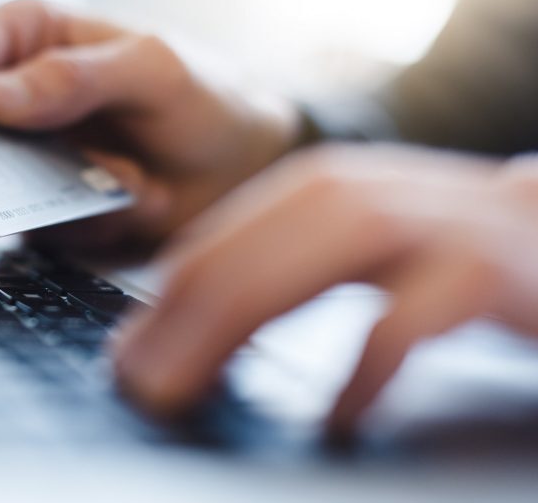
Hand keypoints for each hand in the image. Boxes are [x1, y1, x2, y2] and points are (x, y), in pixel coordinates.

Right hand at [0, 0, 297, 249]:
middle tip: (65, 167)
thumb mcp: (151, 70)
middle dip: (6, 164)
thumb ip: (72, 78)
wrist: (244, 162)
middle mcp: (14, 101)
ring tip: (130, 178)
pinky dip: (92, 222)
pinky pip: (41, 231)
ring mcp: (28, 161)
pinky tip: (138, 197)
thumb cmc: (203, 93)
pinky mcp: (47, 211)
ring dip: (68, 196)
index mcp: (24, 39)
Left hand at [112, 145, 537, 433]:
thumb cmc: (439, 256)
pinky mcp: (483, 265)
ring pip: (308, 269)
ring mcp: (422, 222)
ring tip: (190, 388)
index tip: (125, 360)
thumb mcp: (343, 255)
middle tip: (141, 386)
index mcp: (313, 191)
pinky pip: (412, 315)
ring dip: (234, 330)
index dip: (159, 307)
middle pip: (244, 255)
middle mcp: (358, 192)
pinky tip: (336, 417)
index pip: (212, 245)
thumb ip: (271, 278)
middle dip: (179, 325)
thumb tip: (172, 339)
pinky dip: (366, 365)